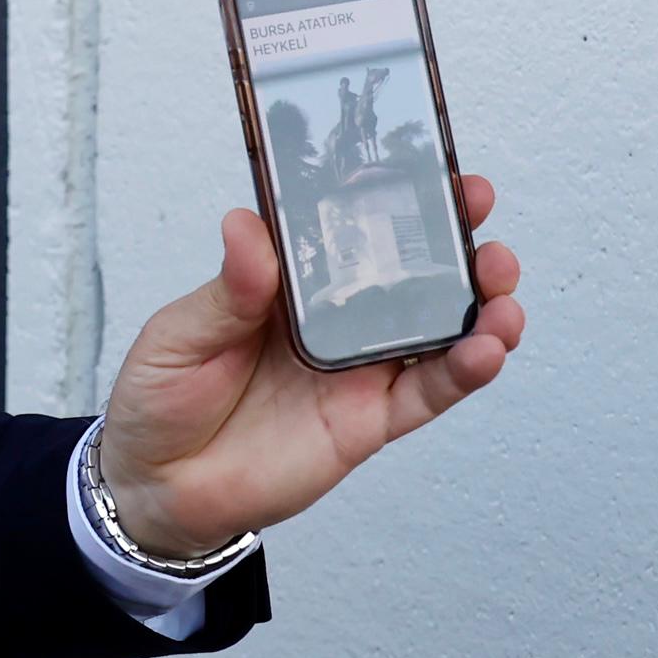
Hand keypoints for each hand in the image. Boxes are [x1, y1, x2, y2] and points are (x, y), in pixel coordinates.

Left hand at [95, 175, 525, 559]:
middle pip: (413, 271)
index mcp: (292, 281)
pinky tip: (487, 349)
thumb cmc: (161, 398)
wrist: (156, 489)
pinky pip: (428, 393)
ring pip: (439, 329)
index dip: (395, 196)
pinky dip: (464, 371)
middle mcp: (337, 318)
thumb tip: (247, 226)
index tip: (431, 168)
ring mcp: (360, 370)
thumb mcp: (180, 333)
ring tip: (500, 292)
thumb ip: (228, 290)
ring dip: (481, 305)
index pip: (352, 226)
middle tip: (479, 221)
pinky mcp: (368, 421)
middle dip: (457, 242)